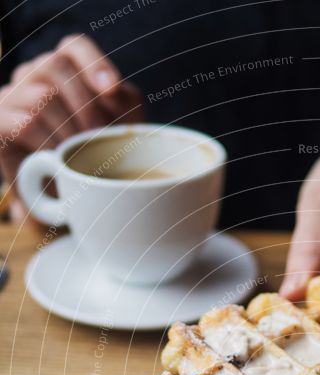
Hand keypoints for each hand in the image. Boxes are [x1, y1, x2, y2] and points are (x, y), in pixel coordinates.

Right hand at [0, 34, 143, 207]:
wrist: (62, 200)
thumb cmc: (93, 160)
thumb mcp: (118, 130)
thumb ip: (124, 105)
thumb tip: (116, 91)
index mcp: (64, 70)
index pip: (74, 46)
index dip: (94, 62)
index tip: (113, 89)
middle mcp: (33, 75)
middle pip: (56, 67)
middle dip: (87, 106)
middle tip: (101, 138)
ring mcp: (12, 97)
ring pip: (41, 97)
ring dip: (69, 130)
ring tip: (82, 155)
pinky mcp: (0, 123)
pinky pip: (24, 124)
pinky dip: (49, 145)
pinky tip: (59, 160)